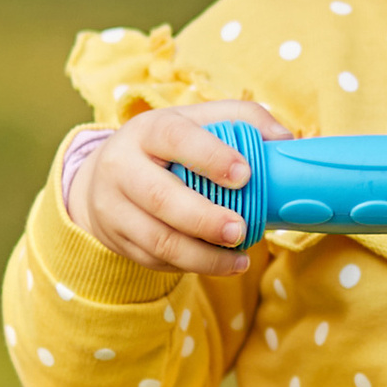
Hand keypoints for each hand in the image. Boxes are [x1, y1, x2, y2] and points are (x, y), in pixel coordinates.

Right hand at [62, 101, 289, 272]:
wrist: (102, 176)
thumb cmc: (165, 147)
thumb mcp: (195, 121)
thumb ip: (242, 119)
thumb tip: (284, 139)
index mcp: (147, 130)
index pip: (175, 138)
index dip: (210, 156)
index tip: (244, 175)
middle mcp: (122, 166)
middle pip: (160, 198)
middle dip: (206, 219)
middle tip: (241, 231)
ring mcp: (114, 207)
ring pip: (158, 240)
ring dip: (203, 257)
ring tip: (240, 261)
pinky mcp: (116, 239)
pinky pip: (155, 259)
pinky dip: (191, 266)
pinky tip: (219, 265)